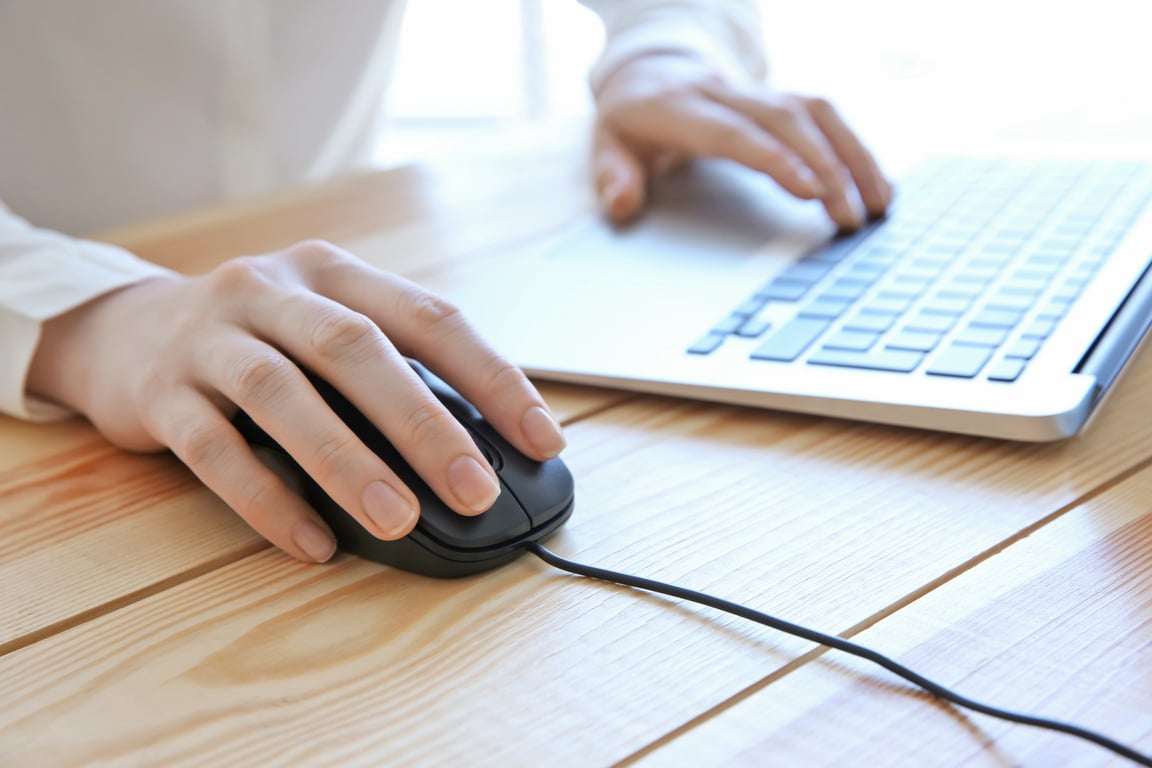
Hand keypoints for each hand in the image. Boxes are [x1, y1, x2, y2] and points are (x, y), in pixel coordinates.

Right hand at [27, 240, 565, 561]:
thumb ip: (388, 370)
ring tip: (399, 520)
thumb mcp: (321, 327)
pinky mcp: (160, 393)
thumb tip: (478, 449)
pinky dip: (266, 500)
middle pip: (356, 350)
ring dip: (347, 462)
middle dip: (423, 423)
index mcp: (333, 274)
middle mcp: (271, 291)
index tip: (543, 438)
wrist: (123, 330)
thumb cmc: (258, 338)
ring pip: (283, 395)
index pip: (429, 317)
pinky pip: (213, 450)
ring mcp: (210, 338)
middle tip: (474, 489)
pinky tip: (312, 542)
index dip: (491, 377)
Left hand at [592, 53, 892, 229]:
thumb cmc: (631, 118)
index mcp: (679, 106)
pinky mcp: (779, 97)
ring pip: (815, 112)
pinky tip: (877, 183)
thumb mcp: (607, 145)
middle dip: (828, 167)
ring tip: (880, 204)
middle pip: (786, 121)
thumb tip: (621, 204)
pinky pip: (825, 114)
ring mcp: (757, 91)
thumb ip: (612, 177)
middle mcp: (725, 92)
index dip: (774, 158)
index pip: (733, 132)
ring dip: (853, 156)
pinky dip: (855, 147)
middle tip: (853, 218)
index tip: (811, 189)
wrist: (650, 66)